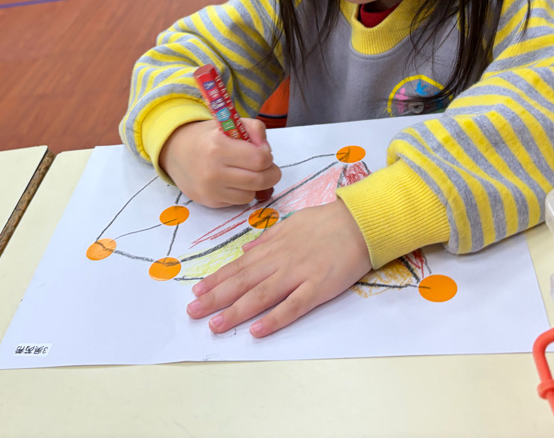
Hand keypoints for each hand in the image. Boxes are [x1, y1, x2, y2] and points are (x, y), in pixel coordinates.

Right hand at [159, 118, 280, 207]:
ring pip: (251, 194)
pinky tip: (234, 182)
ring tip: (247, 173)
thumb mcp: (229, 123)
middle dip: (270, 174)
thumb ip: (254, 128)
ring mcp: (210, 190)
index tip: (263, 152)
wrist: (175, 152)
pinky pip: (238, 202)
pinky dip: (242, 193)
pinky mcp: (210, 202)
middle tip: (267, 167)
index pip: (260, 159)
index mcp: (219, 147)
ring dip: (255, 185)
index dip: (267, 156)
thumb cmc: (207, 137)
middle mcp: (213, 171)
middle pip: (260, 180)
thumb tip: (267, 150)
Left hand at [186, 199, 371, 335]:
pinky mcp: (318, 287)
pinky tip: (257, 330)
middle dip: (215, 298)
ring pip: (260, 296)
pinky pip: (292, 306)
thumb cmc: (327, 222)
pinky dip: (274, 319)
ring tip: (214, 325)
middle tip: (193, 313)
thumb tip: (247, 252)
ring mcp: (298, 274)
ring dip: (235, 311)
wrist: (360, 222)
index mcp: (274, 247)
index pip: (239, 267)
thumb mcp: (292, 223)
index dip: (216, 280)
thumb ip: (268, 238)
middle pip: (242, 283)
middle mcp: (280, 261)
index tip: (197, 292)